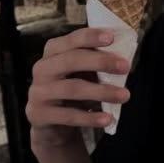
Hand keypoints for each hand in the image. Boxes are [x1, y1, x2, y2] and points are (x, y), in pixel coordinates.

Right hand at [27, 27, 130, 155]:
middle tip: (125, 66)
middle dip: (100, 61)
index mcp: (52, 52)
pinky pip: (68, 116)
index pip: (71, 40)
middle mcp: (42, 68)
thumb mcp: (81, 74)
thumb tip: (122, 60)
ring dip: (102, 92)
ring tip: (124, 95)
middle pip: (70, 60)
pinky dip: (90, 118)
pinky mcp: (39, 114)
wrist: (51, 125)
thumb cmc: (71, 92)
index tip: (111, 37)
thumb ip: (94, 64)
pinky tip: (107, 119)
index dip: (90, 37)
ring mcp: (38, 92)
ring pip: (72, 88)